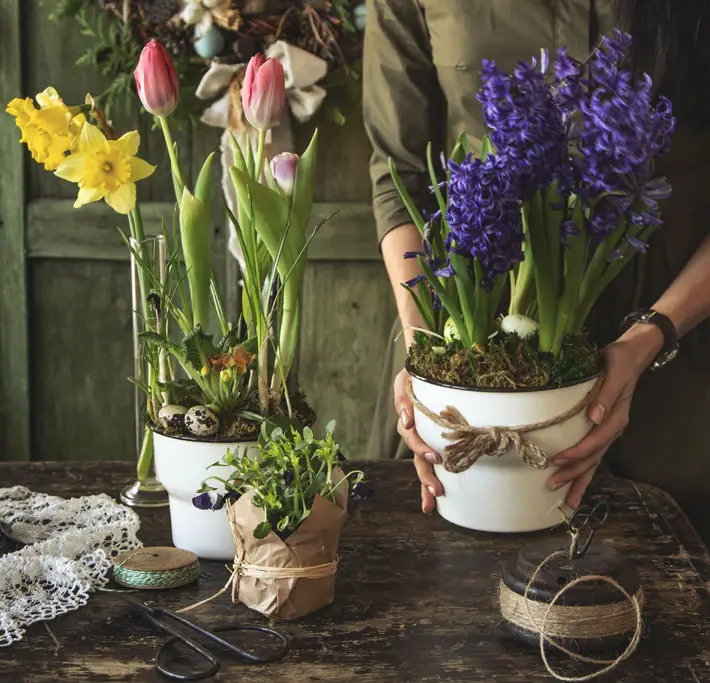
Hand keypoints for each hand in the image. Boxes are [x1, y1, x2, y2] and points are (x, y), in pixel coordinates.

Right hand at [394, 368, 443, 512]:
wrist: (426, 368)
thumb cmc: (416, 373)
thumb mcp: (405, 380)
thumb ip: (403, 397)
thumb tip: (406, 418)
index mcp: (409, 419)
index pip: (411, 436)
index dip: (419, 446)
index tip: (432, 455)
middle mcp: (415, 432)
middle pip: (417, 457)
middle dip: (425, 474)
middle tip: (436, 488)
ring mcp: (423, 439)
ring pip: (422, 465)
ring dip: (427, 482)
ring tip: (435, 497)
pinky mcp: (433, 442)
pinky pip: (431, 464)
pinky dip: (429, 482)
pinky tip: (436, 500)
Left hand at [547, 324, 663, 508]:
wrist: (630, 355)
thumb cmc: (619, 361)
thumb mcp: (614, 373)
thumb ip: (605, 395)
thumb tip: (594, 416)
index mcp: (616, 417)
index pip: (595, 441)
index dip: (577, 452)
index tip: (557, 459)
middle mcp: (612, 428)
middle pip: (593, 458)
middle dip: (573, 474)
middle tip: (551, 486)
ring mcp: (607, 431)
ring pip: (594, 462)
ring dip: (579, 480)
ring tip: (566, 501)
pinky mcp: (601, 429)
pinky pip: (593, 454)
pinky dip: (583, 470)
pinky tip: (573, 482)